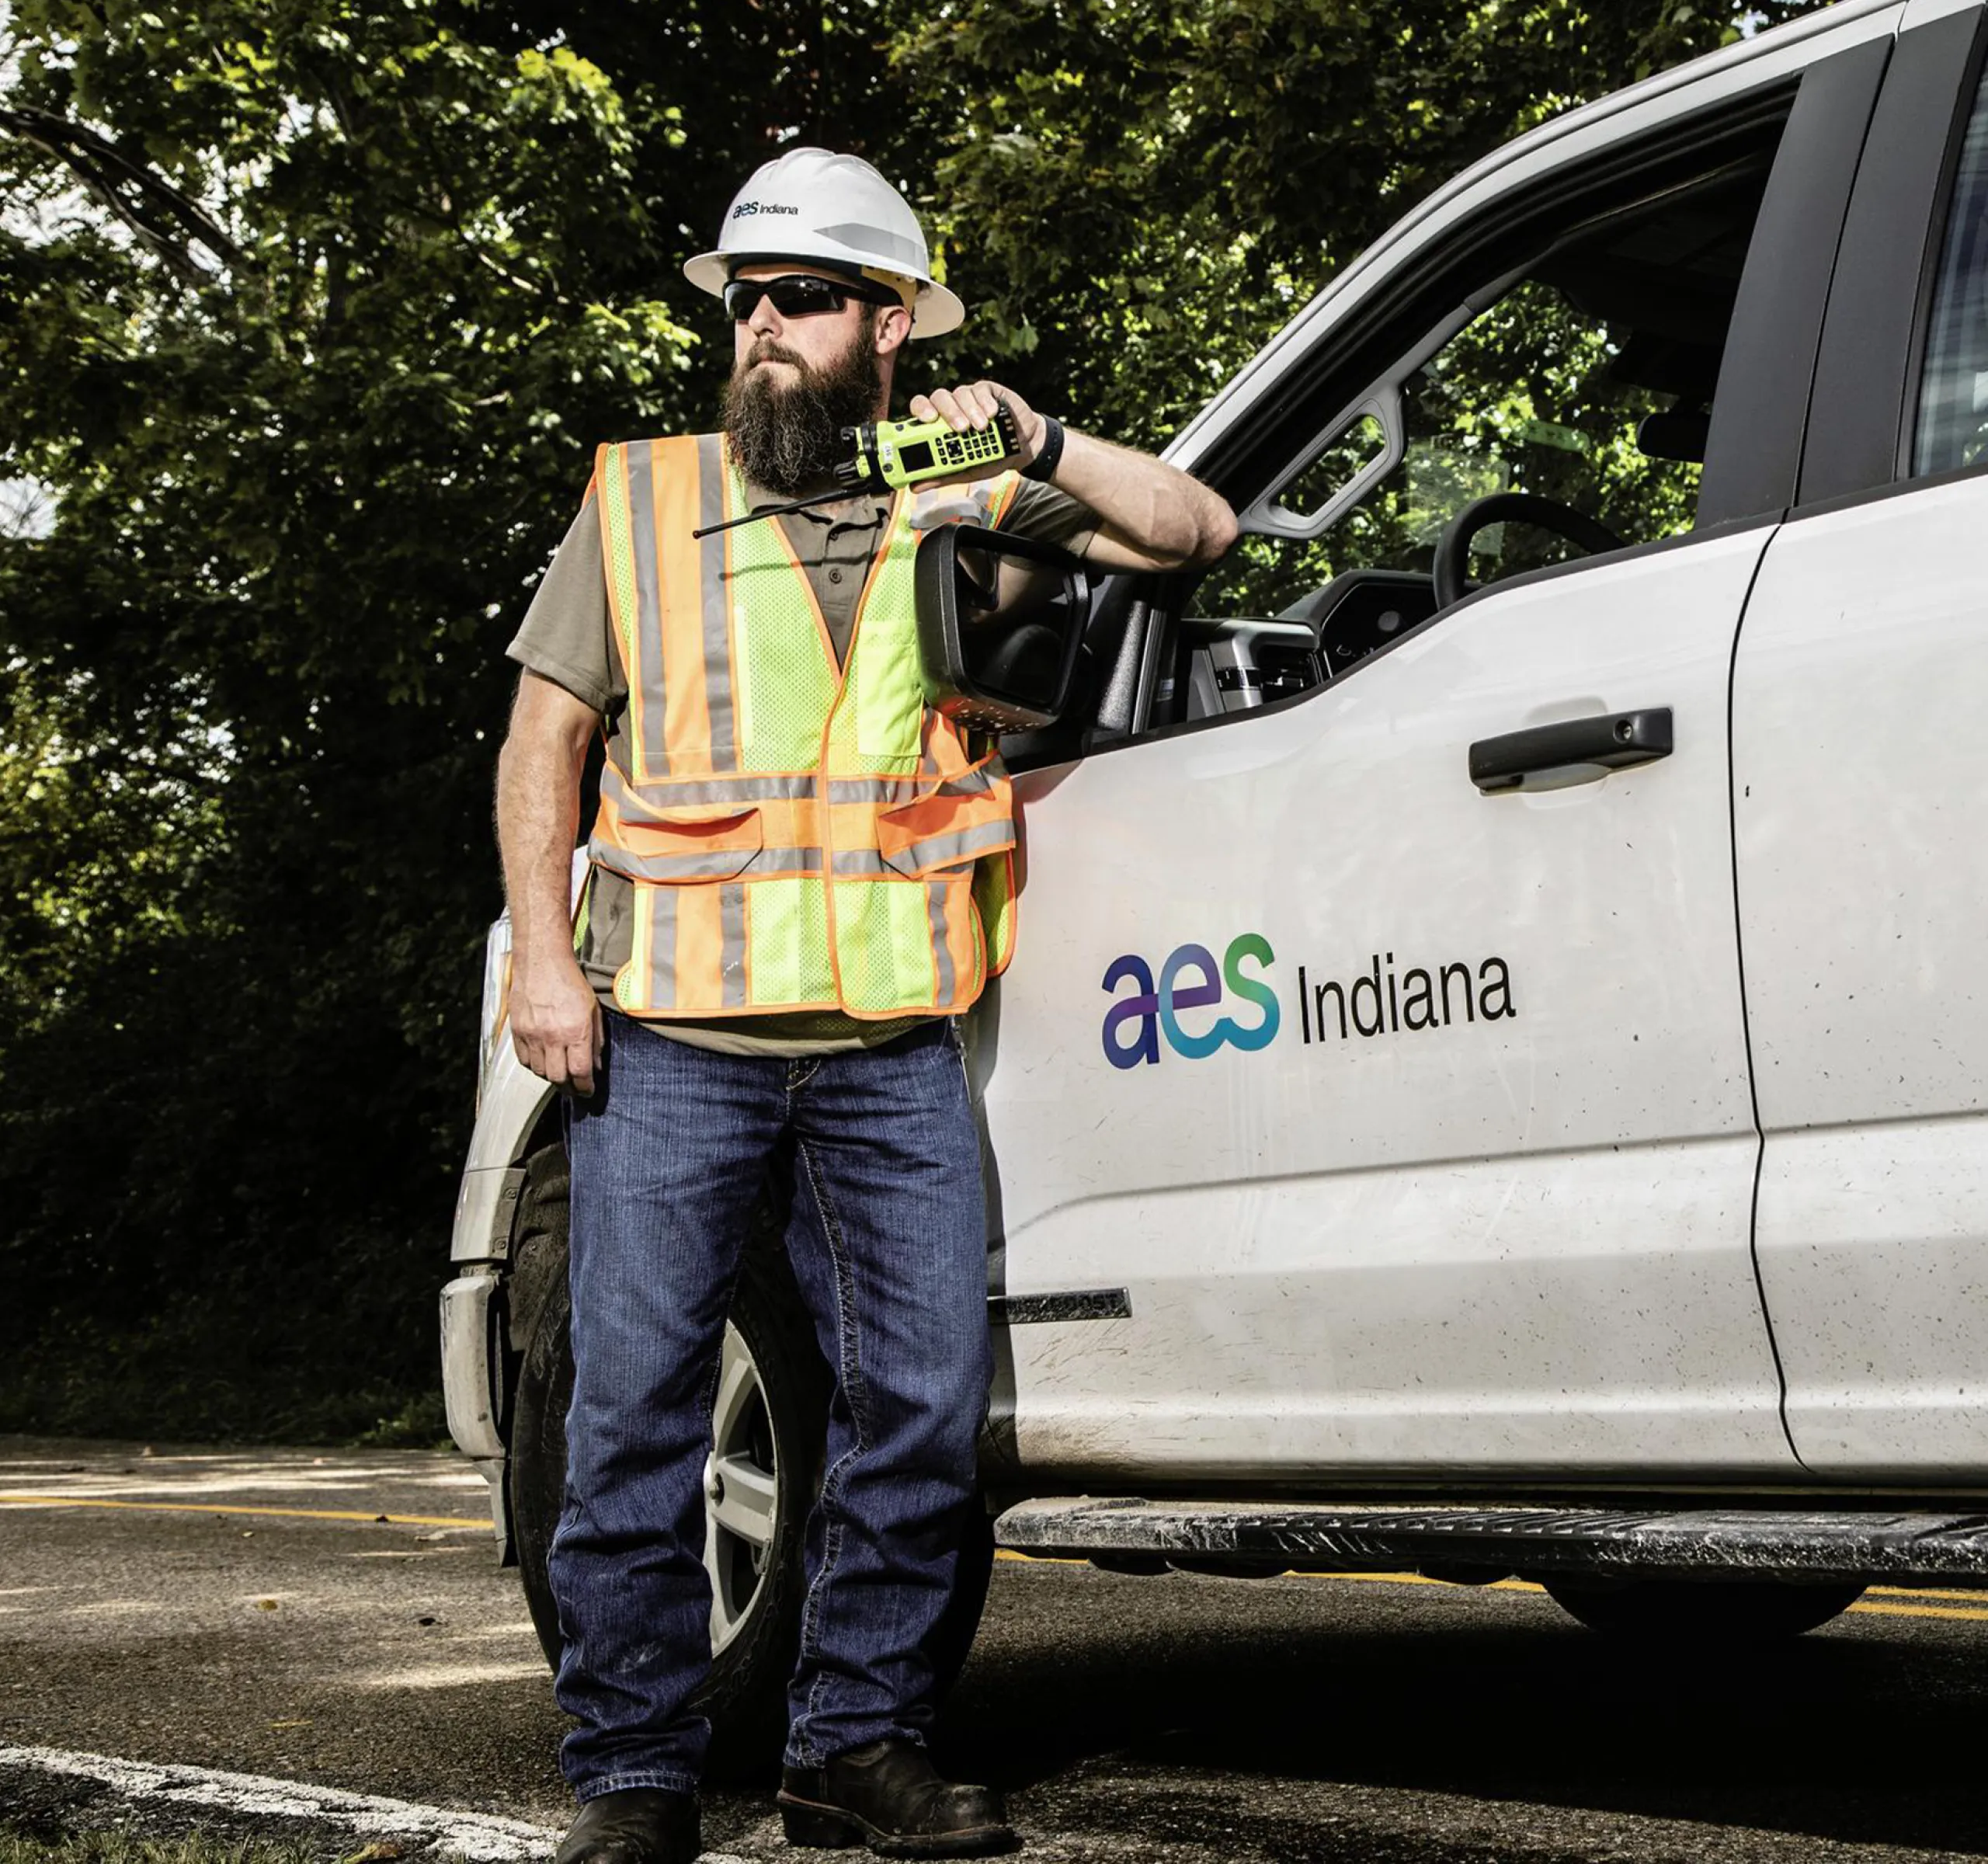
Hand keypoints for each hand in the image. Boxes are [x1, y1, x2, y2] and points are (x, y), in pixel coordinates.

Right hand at [509, 952, 602, 1096]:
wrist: (541, 961)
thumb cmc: (569, 982)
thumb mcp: (593, 1010)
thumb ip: (596, 1040)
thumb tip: (596, 1065)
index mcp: (575, 1031)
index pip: (580, 1072)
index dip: (585, 1087)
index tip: (588, 1090)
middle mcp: (552, 1036)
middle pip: (558, 1078)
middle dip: (569, 1089)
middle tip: (575, 1089)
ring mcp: (532, 1035)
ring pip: (540, 1072)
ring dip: (551, 1078)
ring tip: (560, 1075)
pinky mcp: (517, 1031)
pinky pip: (524, 1061)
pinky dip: (534, 1066)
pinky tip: (543, 1062)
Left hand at [906, 379, 1047, 481]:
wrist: (1022, 449)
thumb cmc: (990, 458)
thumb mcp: (965, 471)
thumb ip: (942, 475)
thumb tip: (914, 487)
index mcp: (940, 425)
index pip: (921, 410)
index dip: (920, 411)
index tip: (926, 420)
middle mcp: (951, 408)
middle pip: (939, 398)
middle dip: (948, 412)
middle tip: (960, 429)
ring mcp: (969, 398)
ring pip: (960, 393)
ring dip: (969, 411)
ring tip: (981, 428)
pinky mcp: (987, 391)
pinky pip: (980, 390)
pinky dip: (985, 402)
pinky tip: (992, 414)